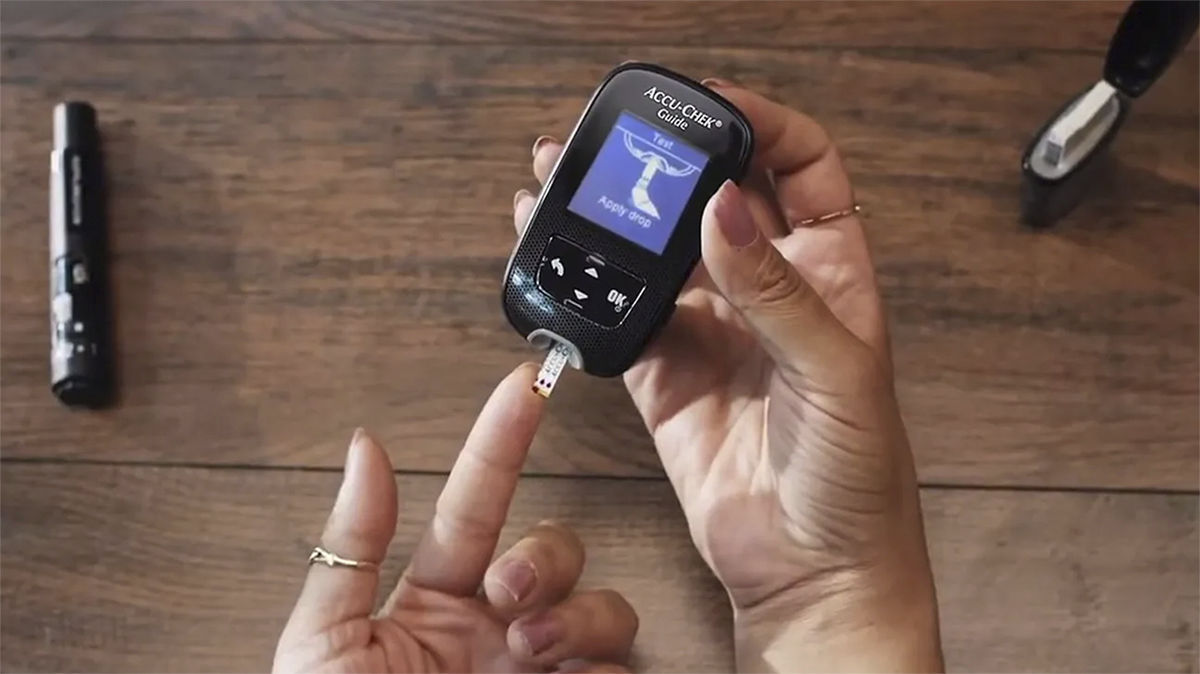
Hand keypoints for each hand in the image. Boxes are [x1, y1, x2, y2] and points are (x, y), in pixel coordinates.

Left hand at [274, 365, 636, 672]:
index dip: (503, 436)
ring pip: (604, 609)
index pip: (478, 501)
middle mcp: (497, 633)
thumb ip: (353, 545)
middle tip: (507, 596)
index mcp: (434, 603)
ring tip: (528, 655)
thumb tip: (366, 446)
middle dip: (546, 557)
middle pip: (559, 552)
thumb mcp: (321, 646)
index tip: (527, 378)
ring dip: (577, 620)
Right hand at [515, 83, 940, 670]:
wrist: (814, 574)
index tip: (711, 107)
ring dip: (617, 217)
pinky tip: (561, 255)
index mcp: (830, 275)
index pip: (803, 168)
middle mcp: (769, 293)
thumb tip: (725, 210)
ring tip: (565, 181)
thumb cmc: (859, 481)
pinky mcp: (666, 377)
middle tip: (619, 143)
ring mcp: (713, 332)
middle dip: (669, 162)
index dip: (762, 125)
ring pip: (659, 253)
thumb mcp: (839, 375)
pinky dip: (590, 286)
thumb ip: (779, 293)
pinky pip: (623, 317)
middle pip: (717, 198)